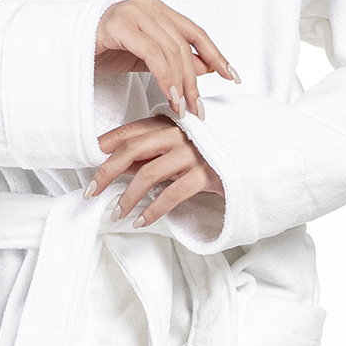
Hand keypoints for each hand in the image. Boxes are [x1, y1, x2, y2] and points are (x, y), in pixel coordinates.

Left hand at [85, 117, 222, 226]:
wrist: (256, 156)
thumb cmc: (213, 152)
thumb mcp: (180, 147)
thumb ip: (151, 151)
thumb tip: (116, 164)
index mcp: (171, 124)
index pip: (131, 131)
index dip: (106, 143)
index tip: (88, 158)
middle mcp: (180, 135)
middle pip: (132, 150)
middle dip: (107, 171)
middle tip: (91, 191)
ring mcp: (193, 154)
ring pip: (148, 174)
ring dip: (128, 197)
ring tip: (116, 213)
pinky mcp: (206, 174)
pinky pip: (171, 194)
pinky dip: (153, 211)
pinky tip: (141, 221)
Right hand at [95, 0, 235, 118]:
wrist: (65, 47)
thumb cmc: (102, 51)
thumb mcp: (145, 58)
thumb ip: (174, 60)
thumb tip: (207, 68)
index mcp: (157, 9)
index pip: (194, 32)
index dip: (214, 54)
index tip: (230, 75)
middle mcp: (148, 6)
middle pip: (184, 44)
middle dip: (195, 80)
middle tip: (198, 108)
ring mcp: (133, 12)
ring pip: (170, 49)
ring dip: (181, 83)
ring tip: (184, 108)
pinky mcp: (119, 25)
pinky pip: (151, 53)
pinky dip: (165, 77)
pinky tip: (169, 96)